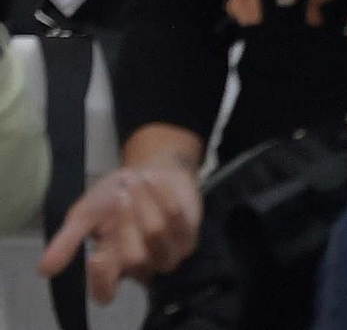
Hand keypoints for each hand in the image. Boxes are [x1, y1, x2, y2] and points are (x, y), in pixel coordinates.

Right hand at [39, 163, 201, 304]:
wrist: (152, 169)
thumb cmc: (115, 195)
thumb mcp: (86, 213)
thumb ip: (68, 240)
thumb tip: (42, 270)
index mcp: (111, 267)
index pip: (105, 293)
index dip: (100, 280)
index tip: (95, 254)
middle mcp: (139, 267)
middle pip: (134, 259)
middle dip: (126, 221)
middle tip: (121, 194)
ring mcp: (166, 254)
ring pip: (156, 237)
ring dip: (145, 203)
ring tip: (136, 181)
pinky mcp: (188, 237)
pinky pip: (177, 220)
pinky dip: (163, 196)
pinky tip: (155, 181)